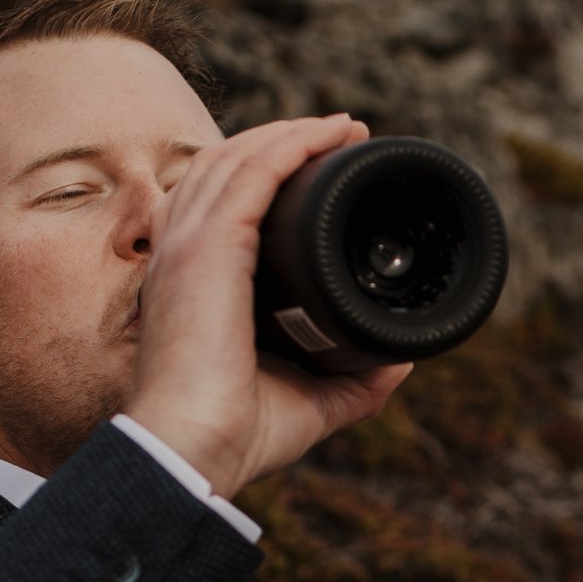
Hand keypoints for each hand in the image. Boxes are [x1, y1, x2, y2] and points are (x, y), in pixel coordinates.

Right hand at [125, 114, 410, 494]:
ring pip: (235, 159)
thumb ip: (354, 382)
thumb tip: (400, 362)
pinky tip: (324, 135)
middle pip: (226, 168)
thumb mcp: (310, 401)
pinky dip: (287, 146)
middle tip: (342, 135)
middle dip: (284, 141)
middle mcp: (182, 255)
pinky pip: (248, 173)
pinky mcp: (204, 248)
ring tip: (341, 128)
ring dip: (290, 134)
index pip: (219, 205)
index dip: (267, 176)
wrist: (196, 453)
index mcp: (194, 283)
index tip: (321, 168)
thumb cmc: (236, 435)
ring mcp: (187, 246)